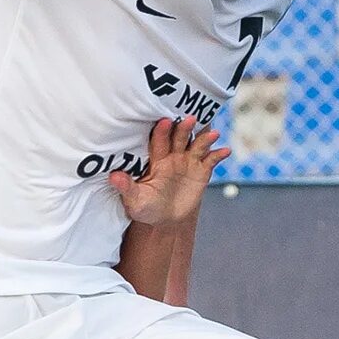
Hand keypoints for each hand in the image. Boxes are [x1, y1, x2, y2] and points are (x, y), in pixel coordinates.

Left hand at [108, 118, 229, 226]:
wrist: (165, 220)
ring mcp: (189, 162)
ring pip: (197, 145)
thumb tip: (113, 177)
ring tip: (212, 133)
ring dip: (205, 138)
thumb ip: (126, 187)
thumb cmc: (146, 207)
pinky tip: (225, 151)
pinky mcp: (202, 171)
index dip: (162, 131)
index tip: (164, 122)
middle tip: (190, 119)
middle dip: (184, 128)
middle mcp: (173, 156)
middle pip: (179, 137)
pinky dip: (218, 155)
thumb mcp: (135, 200)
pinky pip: (211, 160)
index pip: (159, 141)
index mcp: (156, 159)